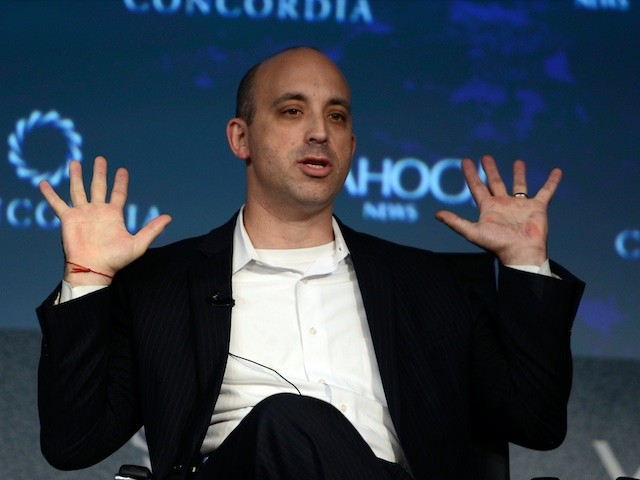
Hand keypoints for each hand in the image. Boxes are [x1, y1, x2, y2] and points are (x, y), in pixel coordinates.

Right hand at [39, 156, 171, 286]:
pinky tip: (43, 183)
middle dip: (100, 173)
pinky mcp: (68, 219)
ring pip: (78, 190)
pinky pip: (57, 203)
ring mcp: (82, 214)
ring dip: (77, 177)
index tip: (122, 170)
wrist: (94, 269)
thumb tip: (169, 218)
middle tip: (100, 159)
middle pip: (98, 187)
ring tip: (75, 163)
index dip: (120, 182)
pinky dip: (50, 194)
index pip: (118, 193)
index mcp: (113, 215)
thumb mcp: (138, 244)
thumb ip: (152, 229)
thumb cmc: (115, 260)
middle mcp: (97, 211)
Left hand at [435, 155, 561, 265]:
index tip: (465, 161)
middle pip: (495, 182)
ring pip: (519, 185)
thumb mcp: (473, 232)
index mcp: (488, 208)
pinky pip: (546, 191)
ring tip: (518, 161)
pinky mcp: (537, 207)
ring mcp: (520, 205)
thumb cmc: (497, 245)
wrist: (521, 253)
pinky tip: (557, 171)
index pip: (476, 186)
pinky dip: (552, 182)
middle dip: (490, 170)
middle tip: (486, 157)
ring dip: (518, 173)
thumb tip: (437, 214)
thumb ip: (456, 222)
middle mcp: (503, 204)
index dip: (470, 174)